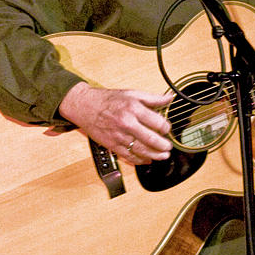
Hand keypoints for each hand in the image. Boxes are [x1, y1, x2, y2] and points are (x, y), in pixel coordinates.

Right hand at [58, 82, 173, 163]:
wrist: (85, 106)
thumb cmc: (108, 100)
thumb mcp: (132, 93)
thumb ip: (152, 98)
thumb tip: (169, 98)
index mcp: (134, 109)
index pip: (157, 122)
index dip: (166, 128)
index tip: (168, 129)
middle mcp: (127, 123)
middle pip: (151, 139)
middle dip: (163, 145)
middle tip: (168, 147)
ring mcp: (119, 136)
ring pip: (141, 150)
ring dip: (155, 155)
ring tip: (163, 156)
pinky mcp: (112, 145)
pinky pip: (128, 156)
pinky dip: (139, 160)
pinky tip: (147, 160)